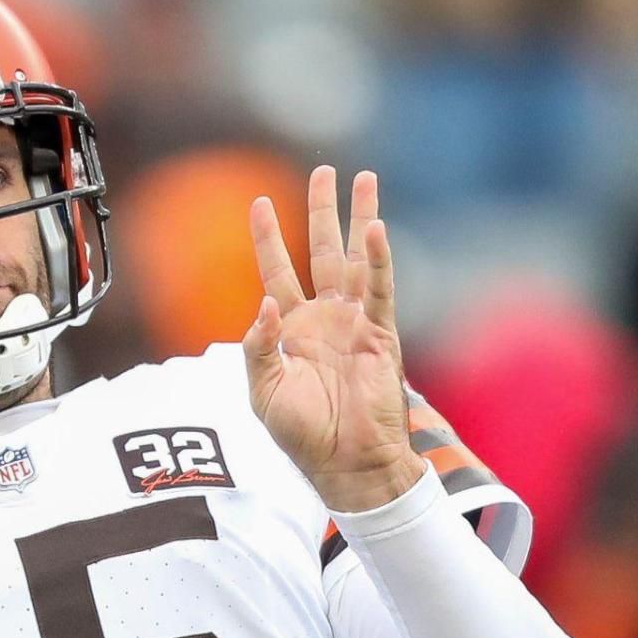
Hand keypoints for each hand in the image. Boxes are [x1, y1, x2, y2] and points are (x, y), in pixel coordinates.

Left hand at [242, 166, 426, 512]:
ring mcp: (355, 324)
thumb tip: (262, 305)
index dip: (269, 238)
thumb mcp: (264, 392)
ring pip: (357, 259)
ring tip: (363, 179)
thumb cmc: (304, 436)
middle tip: (324, 171)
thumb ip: (257, 347)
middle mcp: (326, 319)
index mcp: (293, 330)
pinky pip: (380, 290)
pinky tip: (376, 229)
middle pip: (323, 251)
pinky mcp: (381, 335)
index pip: (278, 272)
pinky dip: (379, 260)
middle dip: (321, 211)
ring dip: (359, 219)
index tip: (258, 203)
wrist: (347, 466)